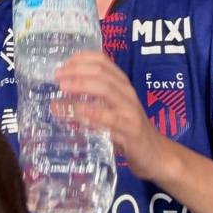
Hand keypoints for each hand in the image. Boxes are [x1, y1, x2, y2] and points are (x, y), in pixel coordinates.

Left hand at [56, 52, 169, 182]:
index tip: (63, 65)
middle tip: (57, 77)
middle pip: (101, 72)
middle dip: (77, 71)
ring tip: (63, 89)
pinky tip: (78, 112)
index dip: (81, 58)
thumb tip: (59, 98)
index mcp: (121, 83)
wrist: (154, 154)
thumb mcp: (109, 109)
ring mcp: (129, 109)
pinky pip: (110, 118)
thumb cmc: (126, 129)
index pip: (102, 60)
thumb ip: (90, 101)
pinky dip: (92, 113)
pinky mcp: (131, 129)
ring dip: (81, 86)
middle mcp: (126, 91)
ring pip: (105, 89)